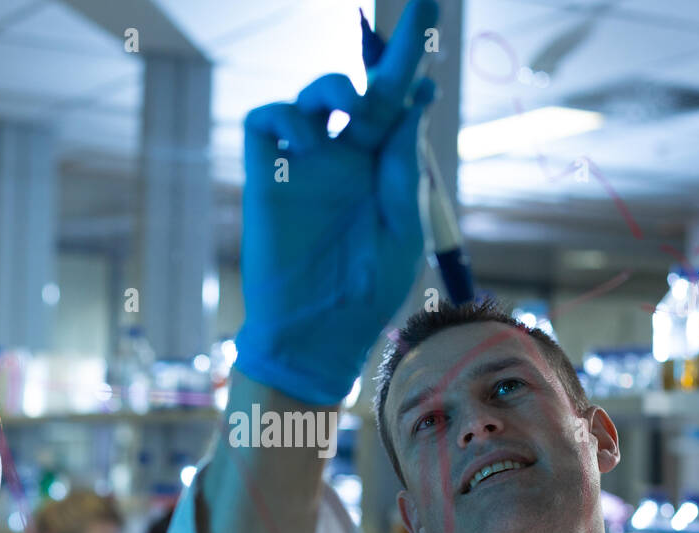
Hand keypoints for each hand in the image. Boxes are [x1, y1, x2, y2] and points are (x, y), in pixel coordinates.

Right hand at [233, 0, 438, 406]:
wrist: (318, 334)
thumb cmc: (367, 294)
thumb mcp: (404, 231)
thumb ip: (404, 168)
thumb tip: (413, 101)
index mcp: (382, 171)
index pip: (401, 105)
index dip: (414, 65)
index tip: (431, 17)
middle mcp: (345, 160)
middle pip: (365, 88)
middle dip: (391, 50)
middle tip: (418, 9)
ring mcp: (305, 166)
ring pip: (313, 96)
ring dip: (333, 86)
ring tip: (347, 108)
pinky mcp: (266, 177)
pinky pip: (267, 122)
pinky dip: (286, 117)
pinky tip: (308, 141)